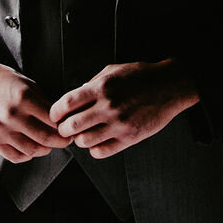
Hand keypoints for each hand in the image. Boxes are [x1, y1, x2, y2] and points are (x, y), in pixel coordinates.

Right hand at [0, 60, 69, 162]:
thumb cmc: (6, 81)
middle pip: (44, 138)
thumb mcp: (28, 85)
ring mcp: (1, 129)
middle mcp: (12, 114)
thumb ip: (43, 103)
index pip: (52, 120)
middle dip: (59, 142)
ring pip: (31, 150)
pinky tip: (31, 148)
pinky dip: (27, 155)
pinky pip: (15, 156)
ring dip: (44, 150)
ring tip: (48, 145)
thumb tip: (61, 122)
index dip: (64, 127)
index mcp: (24, 97)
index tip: (69, 129)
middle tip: (66, 141)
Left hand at [49, 60, 198, 158]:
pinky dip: (94, 149)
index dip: (55, 112)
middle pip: (72, 126)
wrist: (168, 86)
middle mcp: (108, 106)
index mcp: (101, 87)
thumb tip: (75, 98)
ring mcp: (119, 124)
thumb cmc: (140, 76)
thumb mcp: (112, 70)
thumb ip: (92, 83)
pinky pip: (102, 151)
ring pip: (85, 141)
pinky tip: (95, 142)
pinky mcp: (129, 138)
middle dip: (63, 129)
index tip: (54, 115)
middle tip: (64, 128)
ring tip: (81, 135)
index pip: (67, 103)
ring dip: (78, 140)